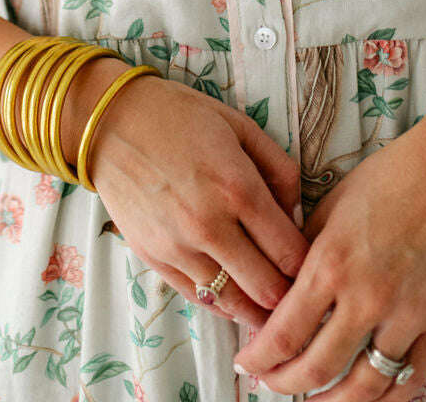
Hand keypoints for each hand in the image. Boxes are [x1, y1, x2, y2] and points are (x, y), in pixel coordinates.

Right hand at [84, 72, 311, 329]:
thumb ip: (279, 169)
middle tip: (297, 291)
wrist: (112, 121)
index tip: (314, 265)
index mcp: (238, 188)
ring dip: (256, 309)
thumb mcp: (240, 126)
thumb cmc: (180, 116)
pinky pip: (199, 299)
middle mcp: (210, 225)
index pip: (291, 254)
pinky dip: (222, 303)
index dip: (310, 266)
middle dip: (289, 297)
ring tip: (269, 303)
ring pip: (233, 305)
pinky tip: (234, 294)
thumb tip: (297, 214)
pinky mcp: (154, 259)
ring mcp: (179, 247)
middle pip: (267, 290)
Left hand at [231, 124, 425, 398]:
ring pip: (362, 387)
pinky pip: (407, 381)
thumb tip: (281, 289)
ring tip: (310, 400)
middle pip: (316, 368)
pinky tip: (362, 399)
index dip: (259, 358)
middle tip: (269, 381)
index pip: (284, 333)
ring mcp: (405, 316)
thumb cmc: (387, 179)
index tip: (246, 361)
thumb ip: (304, 251)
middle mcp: (365, 297)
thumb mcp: (330, 206)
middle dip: (283, 383)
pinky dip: (382, 401)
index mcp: (331, 264)